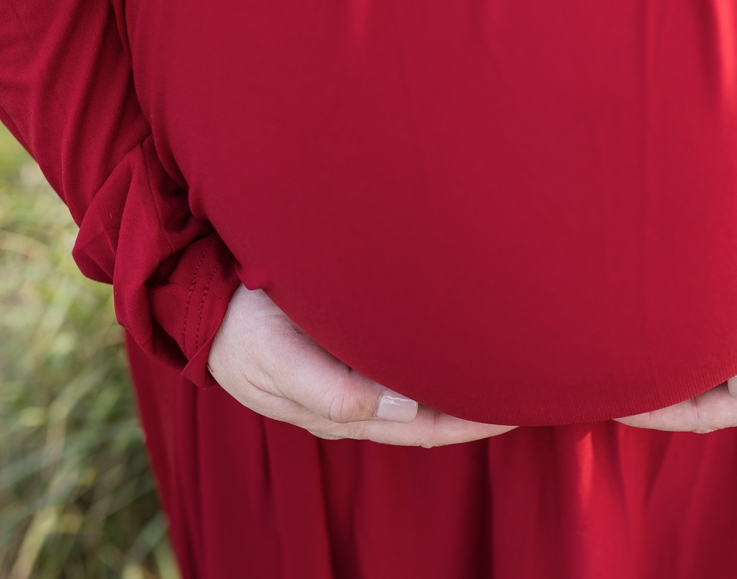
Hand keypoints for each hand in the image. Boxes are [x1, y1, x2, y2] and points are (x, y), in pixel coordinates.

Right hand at [207, 284, 517, 446]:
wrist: (201, 306)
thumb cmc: (241, 331)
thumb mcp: (276, 361)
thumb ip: (330, 391)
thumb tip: (394, 411)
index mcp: (343, 413)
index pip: (424, 429)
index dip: (472, 422)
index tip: (517, 407)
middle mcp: (356, 403)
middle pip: (433, 417)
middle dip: (480, 406)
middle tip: (535, 387)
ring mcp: (354, 379)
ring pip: (423, 394)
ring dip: (463, 385)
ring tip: (511, 370)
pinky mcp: (349, 351)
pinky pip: (406, 367)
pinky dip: (438, 365)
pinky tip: (464, 349)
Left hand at [614, 266, 736, 433]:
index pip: (704, 409)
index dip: (658, 411)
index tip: (611, 403)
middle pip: (687, 375)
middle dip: (642, 374)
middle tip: (587, 361)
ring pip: (692, 338)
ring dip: (655, 335)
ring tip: (603, 322)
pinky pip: (706, 298)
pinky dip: (677, 300)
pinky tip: (645, 282)